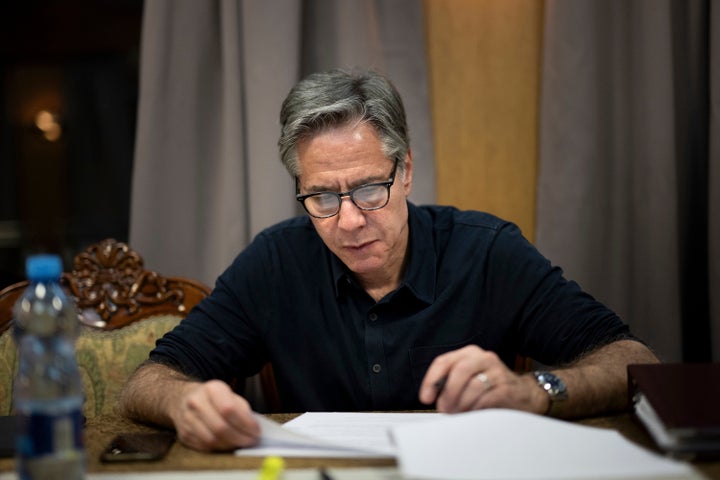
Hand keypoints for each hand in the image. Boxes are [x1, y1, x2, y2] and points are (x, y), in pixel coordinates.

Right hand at [169, 379, 259, 451]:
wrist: (183, 398)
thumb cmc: (213, 398)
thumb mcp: (229, 394)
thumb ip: (242, 409)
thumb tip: (253, 429)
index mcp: (211, 389)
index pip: (229, 409)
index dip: (245, 423)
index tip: (257, 431)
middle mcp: (196, 402)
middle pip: (220, 427)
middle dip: (240, 438)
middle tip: (252, 441)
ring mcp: (187, 419)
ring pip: (212, 440)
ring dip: (230, 445)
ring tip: (241, 444)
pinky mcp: (184, 434)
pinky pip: (204, 447)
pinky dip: (219, 448)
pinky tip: (228, 445)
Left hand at [418, 345, 547, 413]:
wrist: (525, 394)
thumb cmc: (491, 387)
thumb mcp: (469, 378)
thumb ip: (450, 382)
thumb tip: (432, 397)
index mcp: (469, 353)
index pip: (443, 362)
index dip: (431, 381)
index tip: (425, 398)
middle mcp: (484, 358)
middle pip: (459, 371)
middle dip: (448, 393)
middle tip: (444, 409)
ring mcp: (497, 372)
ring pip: (473, 386)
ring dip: (461, 404)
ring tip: (459, 414)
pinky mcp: (507, 388)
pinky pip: (486, 399)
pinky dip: (475, 409)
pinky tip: (473, 414)